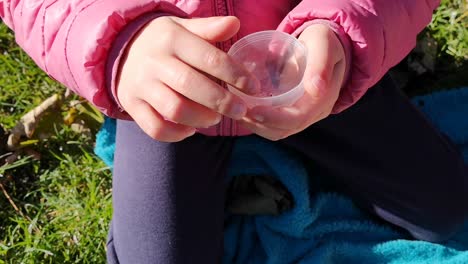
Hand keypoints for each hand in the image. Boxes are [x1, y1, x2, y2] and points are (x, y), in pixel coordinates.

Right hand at [117, 16, 255, 141]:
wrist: (121, 50)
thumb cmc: (164, 41)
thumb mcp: (183, 28)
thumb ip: (209, 29)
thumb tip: (235, 24)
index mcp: (172, 38)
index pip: (208, 58)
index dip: (235, 74)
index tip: (252, 87)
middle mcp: (154, 62)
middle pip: (190, 85)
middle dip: (221, 101)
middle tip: (240, 110)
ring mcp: (141, 85)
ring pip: (173, 109)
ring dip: (201, 118)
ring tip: (215, 118)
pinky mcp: (132, 105)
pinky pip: (154, 127)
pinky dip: (176, 134)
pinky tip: (191, 129)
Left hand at [238, 24, 346, 140]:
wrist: (324, 45)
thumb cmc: (322, 41)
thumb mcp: (323, 43)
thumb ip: (321, 63)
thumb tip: (316, 89)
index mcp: (324, 98)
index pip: (298, 118)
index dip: (275, 118)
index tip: (253, 111)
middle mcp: (315, 112)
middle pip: (285, 129)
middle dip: (260, 124)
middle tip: (238, 112)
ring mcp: (304, 114)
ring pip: (278, 131)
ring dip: (256, 126)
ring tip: (237, 114)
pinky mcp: (292, 113)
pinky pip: (274, 125)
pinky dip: (258, 122)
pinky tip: (242, 112)